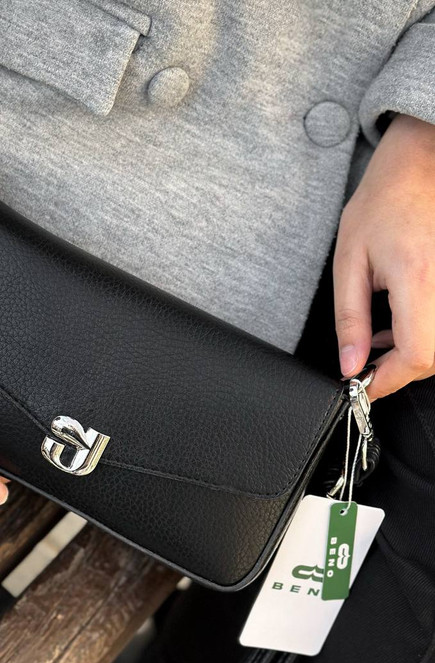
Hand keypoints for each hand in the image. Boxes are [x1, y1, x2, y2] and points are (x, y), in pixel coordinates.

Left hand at [333, 113, 434, 399]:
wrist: (421, 164)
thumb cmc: (382, 204)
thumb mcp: (349, 262)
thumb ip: (350, 320)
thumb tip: (351, 365)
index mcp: (419, 278)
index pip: (417, 355)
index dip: (388, 381)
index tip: (363, 386)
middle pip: (434, 357)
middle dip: (398, 368)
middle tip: (367, 361)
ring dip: (412, 351)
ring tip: (379, 334)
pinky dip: (424, 332)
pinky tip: (400, 318)